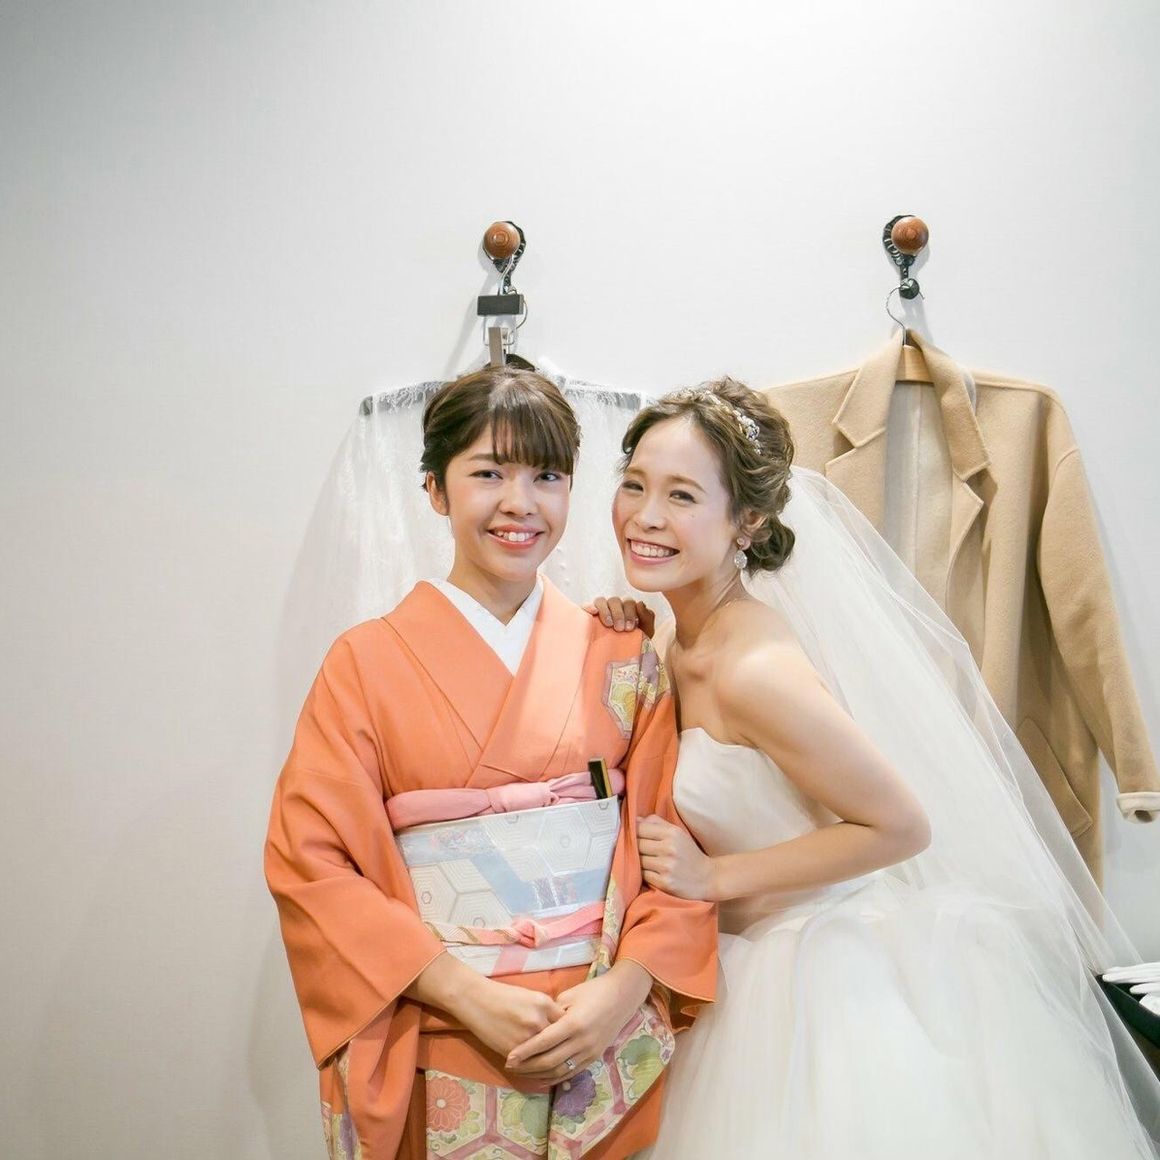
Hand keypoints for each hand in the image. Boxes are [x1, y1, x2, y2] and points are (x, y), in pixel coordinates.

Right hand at [454, 976, 565, 1061]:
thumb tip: (561, 1026)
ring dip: (550, 1063)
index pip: (566, 1022)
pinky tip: (538, 1072)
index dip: (568, 1032)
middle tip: (566, 1056)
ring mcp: (526, 1037)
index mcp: (544, 1003)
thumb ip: (547, 1010)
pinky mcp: (513, 1051)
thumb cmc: (504, 995)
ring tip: (555, 1067)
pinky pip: (530, 1064)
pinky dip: (535, 1069)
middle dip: (563, 1049)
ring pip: (546, 1056)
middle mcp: (538, 1020)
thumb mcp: (531, 996)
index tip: (570, 1038)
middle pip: (558, 1042)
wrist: (477, 1000)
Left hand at [504, 962, 652, 1082]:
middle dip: (528, 1066)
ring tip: (522, 1073)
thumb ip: (552, 1013)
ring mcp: (589, 1052)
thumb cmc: (592, 991)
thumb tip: (534, 1026)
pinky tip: (541, 1077)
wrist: (621, 997)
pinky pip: (571, 1073)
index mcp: (574, 1023)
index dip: (525, 1052)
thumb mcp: (569, 996)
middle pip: (550, 1061)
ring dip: (539, 1075)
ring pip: (560, 1071)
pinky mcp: (594, 1058)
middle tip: (510, 1066)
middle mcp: (582, 1041)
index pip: (544, 1042)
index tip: (509, 1057)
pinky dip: (554, 1078)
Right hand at [582, 596, 654, 637]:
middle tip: (620, 629)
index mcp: (627, 608)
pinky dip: (589, 606)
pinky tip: (593, 611)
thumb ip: (647, 617)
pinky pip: (586, 606)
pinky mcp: (588, 615)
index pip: (628, 602)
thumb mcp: (646, 632)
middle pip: (615, 601)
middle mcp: (613, 607)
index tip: (630, 628)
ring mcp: (600, 610)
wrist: (621, 659)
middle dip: (619, 614)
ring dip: (606, 611)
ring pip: (601, 601)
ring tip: (609, 625)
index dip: (630, 613)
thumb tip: (640, 603)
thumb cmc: (634, 642)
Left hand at [638, 814, 716, 900]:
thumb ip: (657, 823)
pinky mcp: (665, 883)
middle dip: (633, 847)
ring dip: (638, 862)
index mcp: (672, 833)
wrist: (708, 878)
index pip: (640, 828)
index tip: (631, 835)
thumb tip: (634, 819)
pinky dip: (644, 874)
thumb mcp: (677, 833)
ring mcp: (666, 867)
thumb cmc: (689, 854)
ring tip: (644, 862)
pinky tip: (651, 872)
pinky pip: (643, 875)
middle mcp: (669, 849)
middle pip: (637, 844)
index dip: (632, 831)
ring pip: (638, 860)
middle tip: (636, 850)